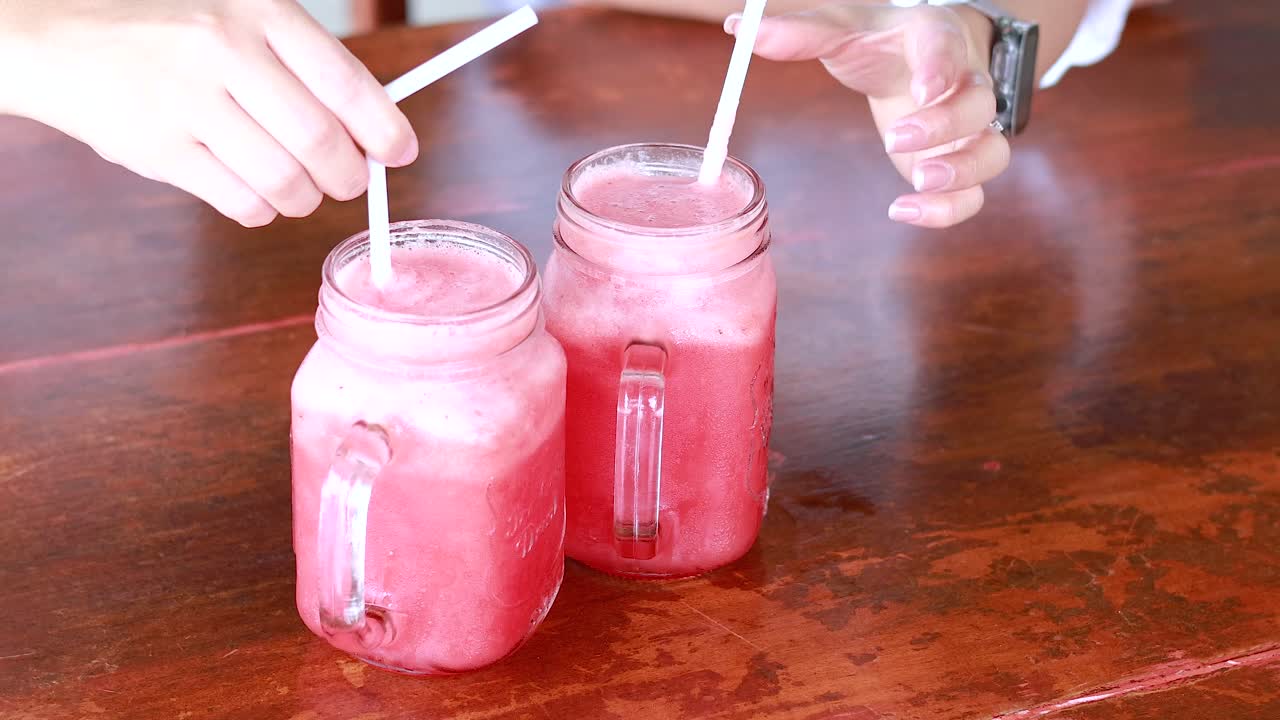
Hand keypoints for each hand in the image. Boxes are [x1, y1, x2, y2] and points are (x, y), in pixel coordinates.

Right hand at [2, 0, 417, 226]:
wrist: (60, 36)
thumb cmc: (168, 31)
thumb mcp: (237, 17)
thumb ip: (301, 66)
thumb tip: (373, 132)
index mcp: (259, 11)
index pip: (345, 82)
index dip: (385, 129)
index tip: (400, 153)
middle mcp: (224, 51)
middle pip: (321, 142)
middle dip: (348, 176)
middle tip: (348, 181)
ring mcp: (187, 101)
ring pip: (285, 180)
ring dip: (305, 198)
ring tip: (299, 188)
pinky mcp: (158, 149)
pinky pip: (240, 202)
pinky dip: (261, 209)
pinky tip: (255, 193)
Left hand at [729, 3, 1007, 227]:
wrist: (920, 62)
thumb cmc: (882, 44)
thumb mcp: (844, 30)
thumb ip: (800, 32)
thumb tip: (740, 28)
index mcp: (935, 39)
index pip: (947, 46)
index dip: (941, 66)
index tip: (923, 89)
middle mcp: (965, 83)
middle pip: (979, 104)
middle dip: (945, 125)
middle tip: (897, 140)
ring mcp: (970, 130)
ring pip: (992, 153)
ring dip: (963, 172)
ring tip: (920, 180)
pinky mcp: (960, 165)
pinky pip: (975, 195)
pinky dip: (947, 210)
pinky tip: (903, 211)